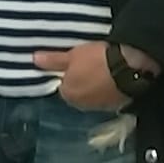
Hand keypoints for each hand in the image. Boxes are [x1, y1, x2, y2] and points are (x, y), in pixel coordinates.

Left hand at [33, 41, 159, 110]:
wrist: (130, 67)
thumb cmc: (96, 59)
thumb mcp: (72, 55)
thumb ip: (52, 60)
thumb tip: (33, 60)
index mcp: (68, 95)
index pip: (62, 85)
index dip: (67, 73)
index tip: (76, 62)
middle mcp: (81, 106)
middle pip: (77, 92)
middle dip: (81, 81)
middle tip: (89, 64)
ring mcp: (101, 107)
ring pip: (92, 95)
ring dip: (95, 86)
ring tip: (103, 69)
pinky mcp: (118, 105)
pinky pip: (108, 97)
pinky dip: (108, 89)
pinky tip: (115, 77)